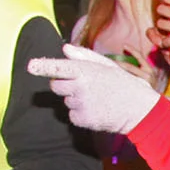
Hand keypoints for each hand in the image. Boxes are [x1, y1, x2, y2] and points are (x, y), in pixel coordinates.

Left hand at [33, 42, 165, 132]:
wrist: (139, 109)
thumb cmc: (122, 84)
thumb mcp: (106, 65)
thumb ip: (83, 56)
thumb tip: (64, 49)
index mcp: (85, 71)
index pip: (59, 67)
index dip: (43, 66)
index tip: (31, 66)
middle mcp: (81, 87)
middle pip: (55, 86)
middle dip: (64, 85)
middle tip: (83, 86)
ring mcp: (81, 105)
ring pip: (66, 101)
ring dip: (76, 100)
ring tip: (97, 99)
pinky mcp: (83, 120)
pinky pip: (72, 115)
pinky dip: (81, 114)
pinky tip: (96, 110)